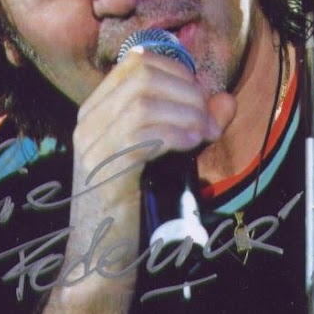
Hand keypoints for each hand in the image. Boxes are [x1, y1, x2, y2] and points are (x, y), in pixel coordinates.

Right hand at [71, 48, 235, 211]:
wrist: (102, 252)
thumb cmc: (135, 200)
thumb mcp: (166, 153)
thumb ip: (193, 123)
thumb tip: (225, 100)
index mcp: (98, 109)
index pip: (137, 62)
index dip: (177, 71)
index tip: (201, 97)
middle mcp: (88, 121)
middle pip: (142, 77)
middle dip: (186, 93)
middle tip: (209, 122)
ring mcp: (92, 146)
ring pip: (143, 104)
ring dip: (185, 115)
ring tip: (205, 135)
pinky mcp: (104, 172)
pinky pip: (141, 137)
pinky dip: (173, 135)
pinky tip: (191, 145)